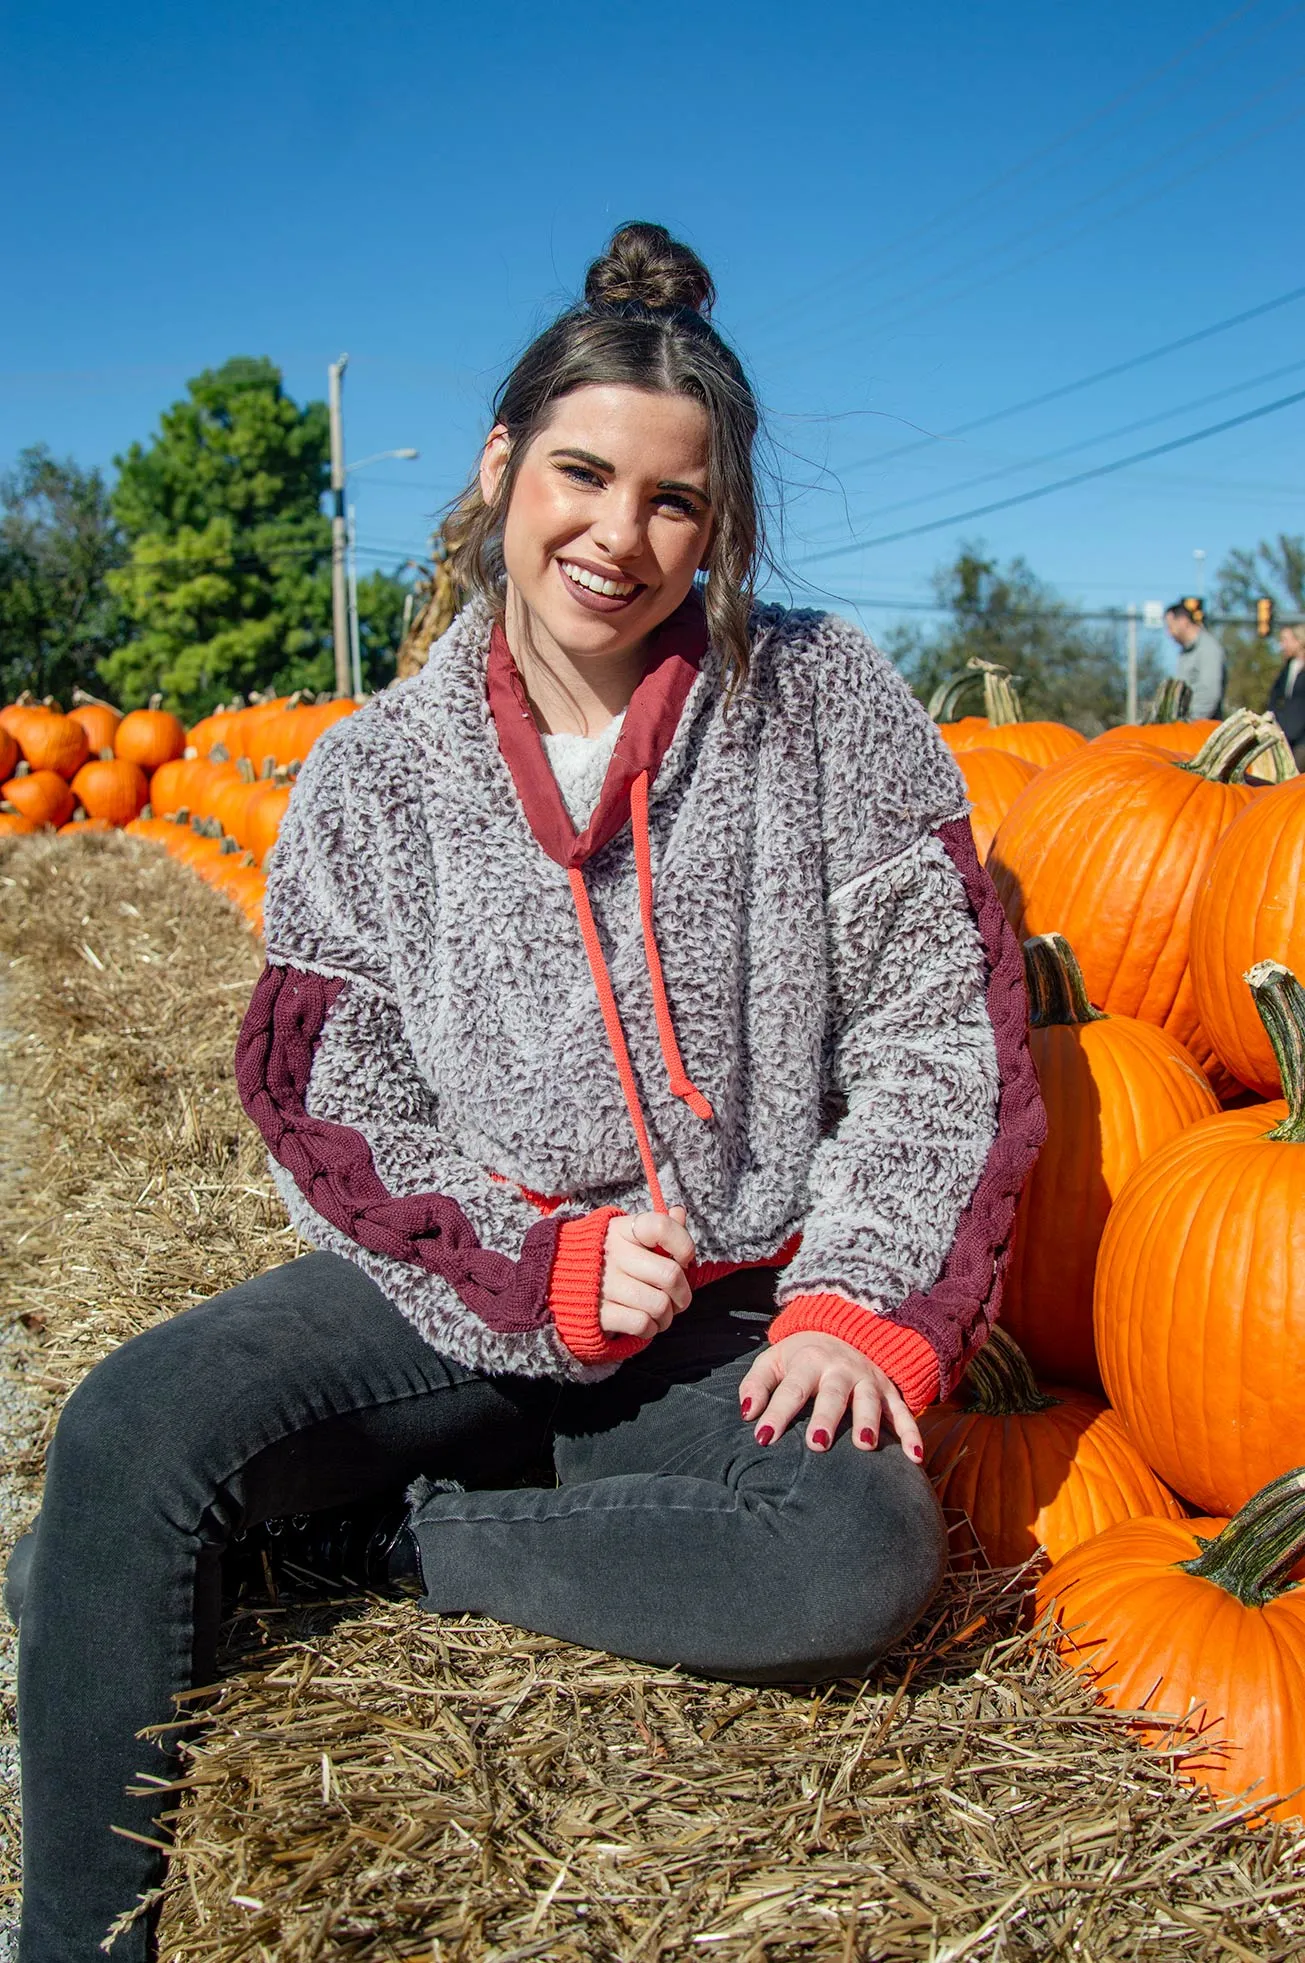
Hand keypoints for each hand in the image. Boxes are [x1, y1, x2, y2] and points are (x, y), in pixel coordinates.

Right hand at [598, 1206, 694, 1341]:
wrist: (550, 1282)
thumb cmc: (600, 1257)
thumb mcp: (622, 1235)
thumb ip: (655, 1226)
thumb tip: (679, 1212)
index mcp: (620, 1230)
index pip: (661, 1227)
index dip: (683, 1244)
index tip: (683, 1259)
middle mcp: (613, 1254)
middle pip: (670, 1274)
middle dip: (683, 1293)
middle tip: (677, 1298)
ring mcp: (605, 1285)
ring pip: (660, 1304)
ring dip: (668, 1316)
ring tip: (661, 1314)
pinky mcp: (599, 1313)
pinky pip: (642, 1324)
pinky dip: (651, 1329)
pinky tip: (645, 1324)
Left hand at [738, 1331, 924, 1459]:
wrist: (839, 1330)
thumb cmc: (798, 1359)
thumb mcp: (772, 1361)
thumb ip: (756, 1385)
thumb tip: (747, 1414)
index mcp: (808, 1361)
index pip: (791, 1389)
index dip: (777, 1413)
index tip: (763, 1438)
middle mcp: (840, 1369)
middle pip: (834, 1394)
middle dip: (827, 1418)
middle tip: (817, 1445)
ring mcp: (868, 1379)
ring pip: (870, 1399)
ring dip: (869, 1421)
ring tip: (864, 1446)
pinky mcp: (889, 1391)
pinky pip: (903, 1412)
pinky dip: (911, 1433)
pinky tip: (914, 1456)